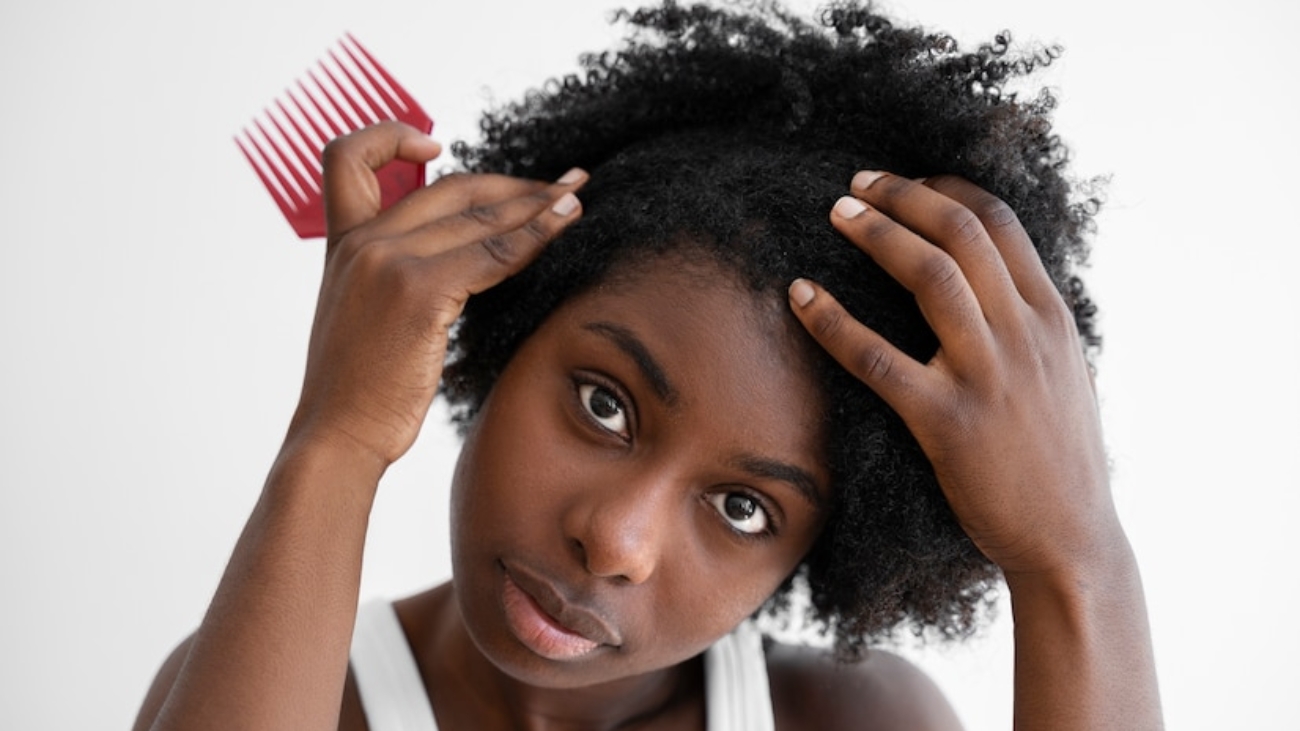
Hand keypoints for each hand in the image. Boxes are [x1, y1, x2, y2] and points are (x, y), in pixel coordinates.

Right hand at [286, 121, 587, 471]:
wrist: (337, 437)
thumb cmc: (357, 391)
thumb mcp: (360, 317)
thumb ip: (389, 278)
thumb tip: (450, 267)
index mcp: (341, 245)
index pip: (349, 158)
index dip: (392, 138)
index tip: (434, 143)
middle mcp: (362, 243)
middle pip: (449, 186)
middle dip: (512, 184)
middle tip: (561, 183)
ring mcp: (388, 261)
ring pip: (480, 215)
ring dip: (537, 204)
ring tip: (576, 199)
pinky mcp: (419, 290)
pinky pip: (493, 253)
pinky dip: (534, 238)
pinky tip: (562, 231)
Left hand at [789, 172, 1117, 578]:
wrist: (1070, 540)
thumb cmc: (1062, 461)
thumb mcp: (1068, 377)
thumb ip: (1037, 328)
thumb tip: (1006, 289)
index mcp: (1052, 318)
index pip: (1001, 223)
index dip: (947, 189)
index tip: (908, 181)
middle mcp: (1025, 335)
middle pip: (962, 232)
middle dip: (905, 195)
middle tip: (857, 184)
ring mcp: (986, 376)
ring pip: (930, 276)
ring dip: (878, 234)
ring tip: (836, 212)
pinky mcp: (945, 421)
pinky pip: (877, 358)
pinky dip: (833, 321)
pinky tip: (800, 296)